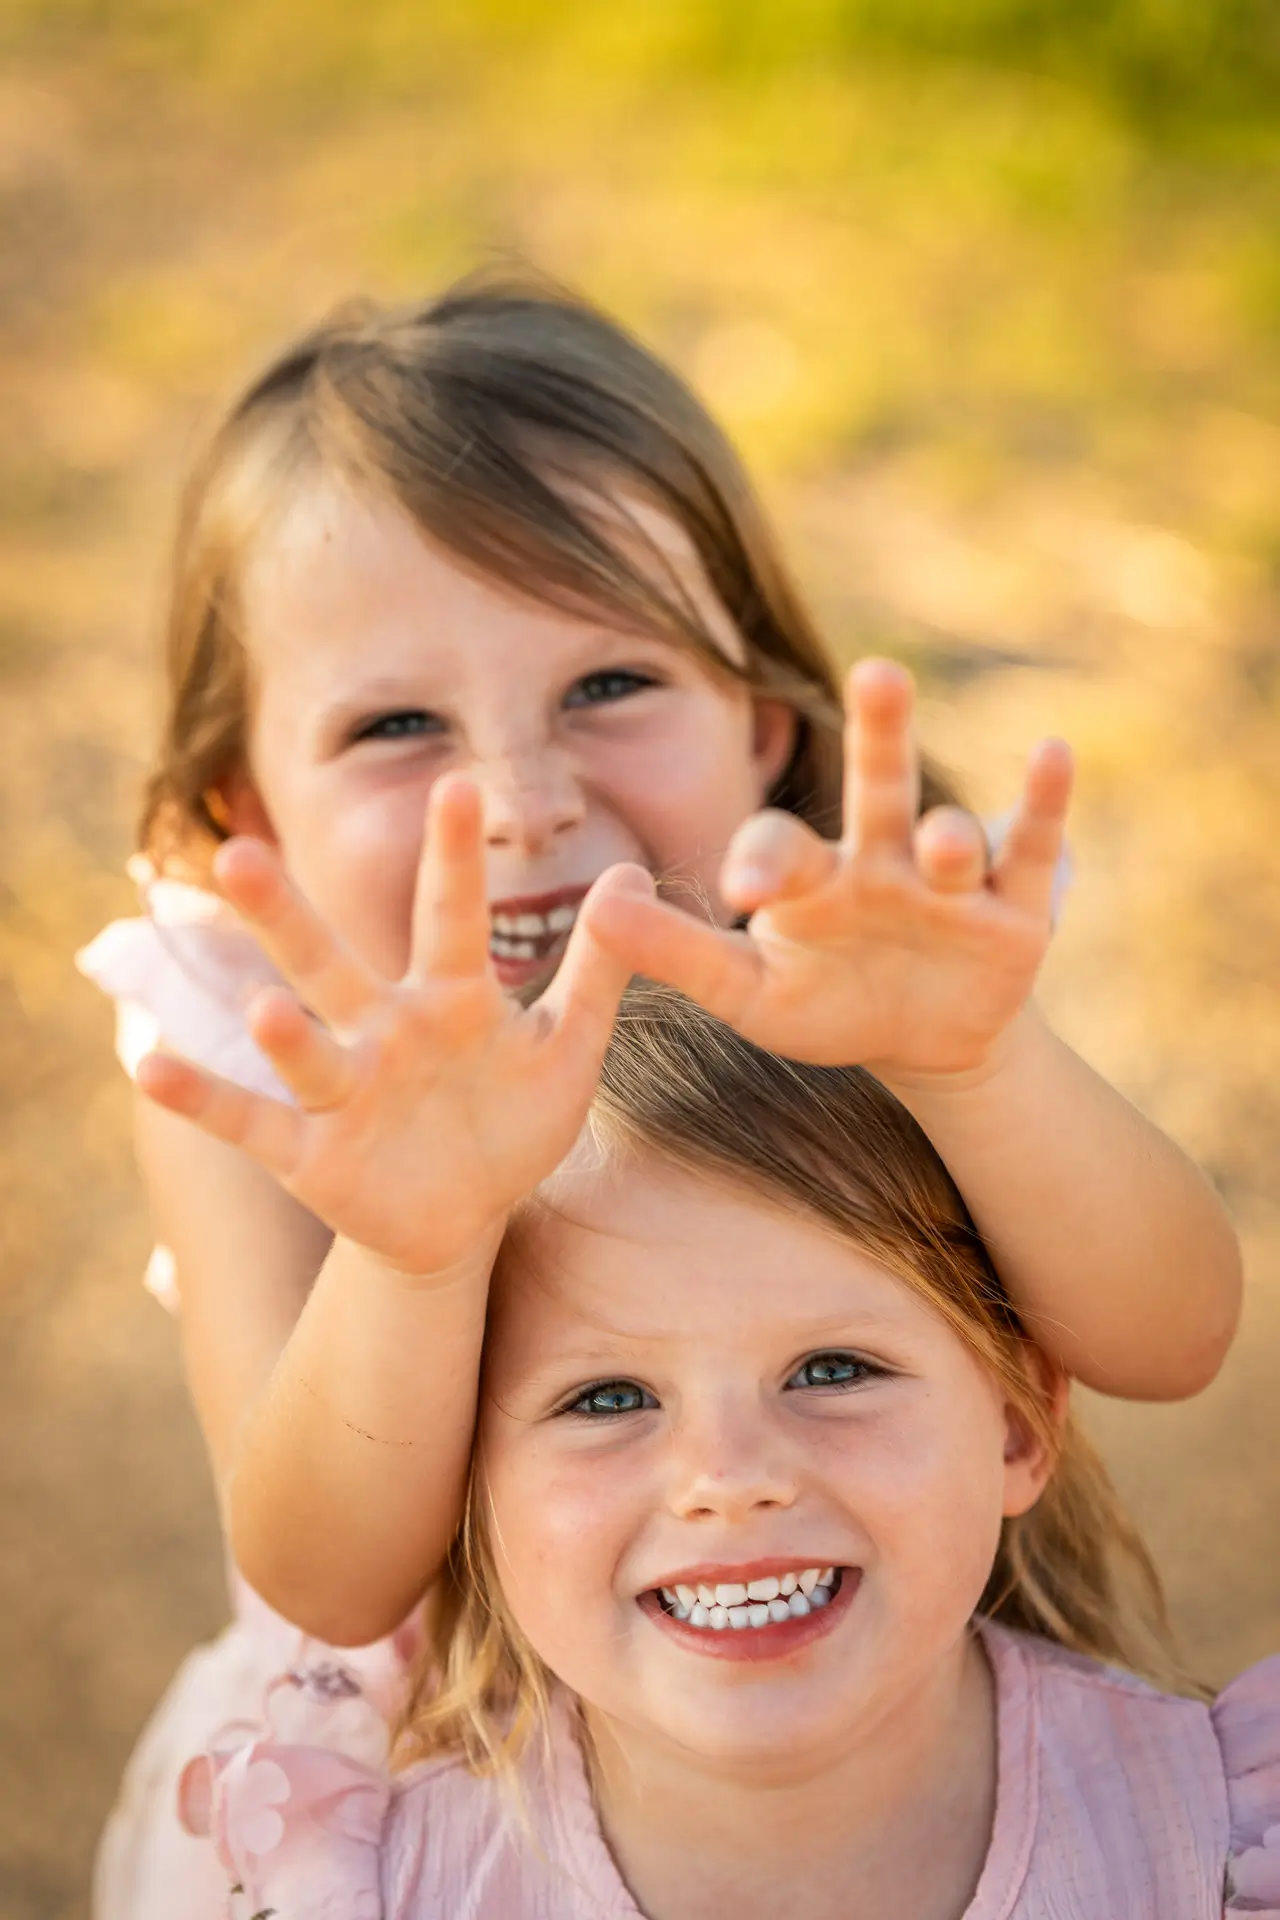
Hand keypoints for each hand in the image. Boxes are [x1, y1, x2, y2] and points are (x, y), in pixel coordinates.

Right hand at [136, 776, 648, 1277]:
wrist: (466, 1216)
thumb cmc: (513, 1120)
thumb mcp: (568, 1049)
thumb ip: (600, 968)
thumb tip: (634, 876)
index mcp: (451, 998)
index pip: (450, 916)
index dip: (453, 856)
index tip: (456, 782)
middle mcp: (384, 1030)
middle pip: (332, 962)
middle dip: (287, 913)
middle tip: (238, 850)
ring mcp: (345, 1090)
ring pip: (300, 1048)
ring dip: (278, 1029)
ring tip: (261, 1005)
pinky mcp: (313, 1155)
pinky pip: (253, 1123)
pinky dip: (204, 1100)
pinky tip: (151, 1068)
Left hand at [584, 659, 1071, 1080]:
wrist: (923, 1041)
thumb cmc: (826, 1006)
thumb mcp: (747, 994)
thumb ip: (674, 952)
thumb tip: (595, 905)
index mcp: (810, 877)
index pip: (781, 848)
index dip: (763, 860)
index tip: (744, 890)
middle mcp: (880, 859)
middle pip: (875, 787)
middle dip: (880, 734)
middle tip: (877, 675)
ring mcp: (949, 879)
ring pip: (951, 835)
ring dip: (950, 831)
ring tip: (943, 846)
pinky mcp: (1016, 908)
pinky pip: (1030, 848)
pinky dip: (1041, 804)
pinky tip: (1051, 753)